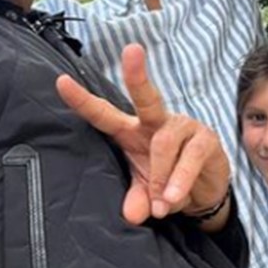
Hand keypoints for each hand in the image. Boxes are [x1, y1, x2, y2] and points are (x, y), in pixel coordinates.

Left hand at [56, 43, 230, 225]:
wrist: (204, 192)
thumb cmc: (165, 183)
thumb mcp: (145, 194)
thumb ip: (136, 200)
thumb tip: (133, 216)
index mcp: (131, 131)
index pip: (104, 114)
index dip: (82, 100)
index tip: (61, 82)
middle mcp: (156, 122)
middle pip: (146, 98)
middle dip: (137, 75)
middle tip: (131, 51)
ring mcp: (183, 127)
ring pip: (164, 143)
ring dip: (160, 177)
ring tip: (161, 205)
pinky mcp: (205, 140)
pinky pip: (190, 157)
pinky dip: (179, 180)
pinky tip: (174, 199)